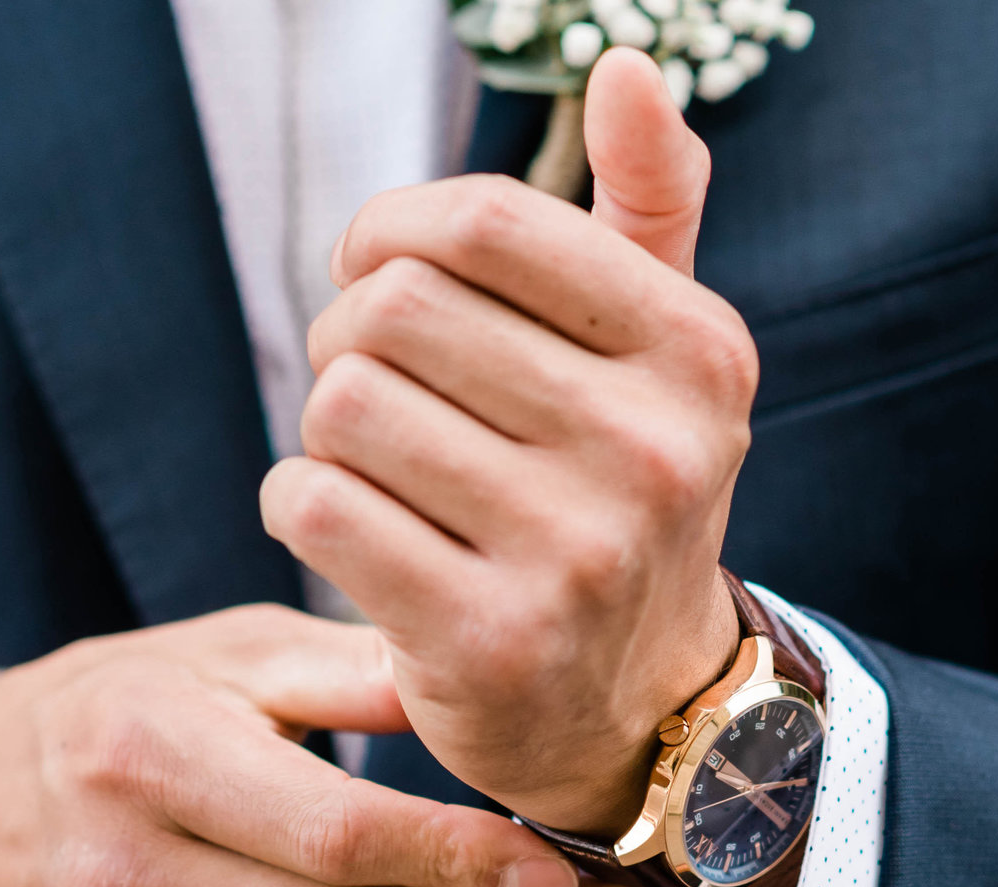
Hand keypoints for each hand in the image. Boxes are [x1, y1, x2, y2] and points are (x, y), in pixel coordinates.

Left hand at [260, 46, 750, 836]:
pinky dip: (300, 508)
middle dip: (347, 340)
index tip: (378, 278)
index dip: (387, 233)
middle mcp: (655, 452)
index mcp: (698, 354)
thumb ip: (649, 208)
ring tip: (374, 468)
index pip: (478, 221)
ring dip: (324, 431)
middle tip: (375, 393)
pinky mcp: (490, 643)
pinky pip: (314, 507)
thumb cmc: (624, 496)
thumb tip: (631, 66)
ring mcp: (578, 555)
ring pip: (342, 407)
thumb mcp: (667, 358)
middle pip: (391, 309)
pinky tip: (350, 534)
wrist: (643, 709)